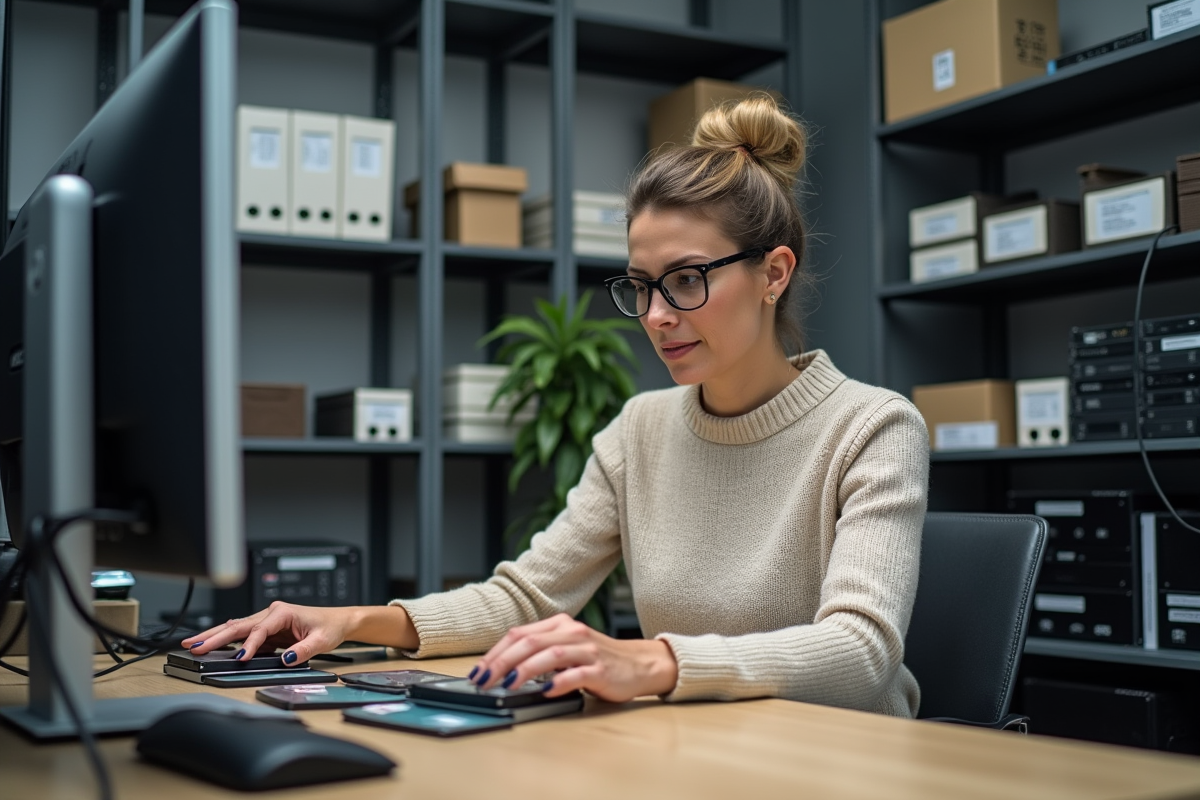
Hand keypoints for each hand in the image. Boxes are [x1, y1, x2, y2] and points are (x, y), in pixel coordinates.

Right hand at [181, 602, 417, 664]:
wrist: (338, 621)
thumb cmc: (330, 626)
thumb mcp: (321, 640)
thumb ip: (303, 650)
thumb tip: (286, 659)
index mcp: (283, 612)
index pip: (259, 630)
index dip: (248, 646)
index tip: (240, 659)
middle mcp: (271, 613)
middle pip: (238, 625)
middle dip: (215, 636)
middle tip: (195, 646)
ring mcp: (267, 621)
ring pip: (236, 628)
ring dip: (215, 636)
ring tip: (194, 644)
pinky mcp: (267, 630)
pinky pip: (243, 635)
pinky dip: (226, 640)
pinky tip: (211, 644)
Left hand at [470, 613, 677, 702]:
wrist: (640, 664)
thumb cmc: (598, 660)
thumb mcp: (567, 648)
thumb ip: (540, 653)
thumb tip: (501, 671)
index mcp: (560, 624)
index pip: (519, 634)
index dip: (495, 653)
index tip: (478, 671)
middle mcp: (572, 633)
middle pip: (529, 642)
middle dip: (501, 662)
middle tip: (484, 681)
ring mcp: (587, 650)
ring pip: (549, 655)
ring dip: (523, 671)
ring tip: (506, 686)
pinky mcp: (600, 670)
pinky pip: (576, 674)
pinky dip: (558, 683)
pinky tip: (546, 691)